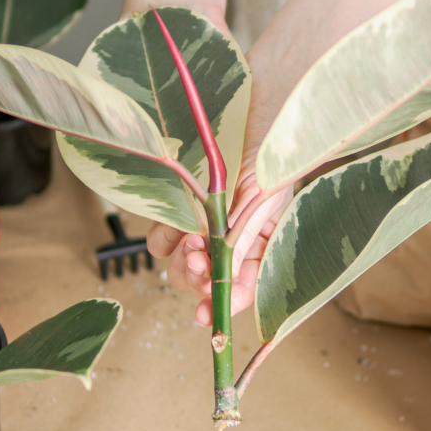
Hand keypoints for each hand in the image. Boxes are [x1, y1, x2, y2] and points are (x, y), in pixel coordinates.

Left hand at [147, 143, 291, 326]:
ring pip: (180, 267)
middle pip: (206, 282)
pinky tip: (177, 222)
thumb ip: (242, 236)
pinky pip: (162, 239)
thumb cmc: (268, 155)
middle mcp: (231, 242)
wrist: (254, 117)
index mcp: (261, 247)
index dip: (225, 304)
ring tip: (191, 237)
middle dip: (199, 277)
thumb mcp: (262, 199)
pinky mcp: (180, 211)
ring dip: (181, 260)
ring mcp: (204, 228)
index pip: (243, 288)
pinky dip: (165, 236)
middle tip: (197, 258)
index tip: (207, 313)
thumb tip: (222, 273)